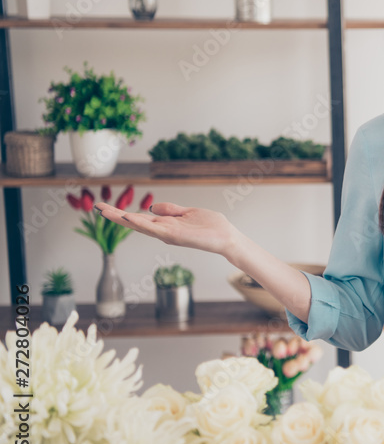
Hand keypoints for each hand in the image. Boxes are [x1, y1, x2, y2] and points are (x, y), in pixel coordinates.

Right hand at [95, 201, 242, 257]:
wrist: (227, 237)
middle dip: (115, 216)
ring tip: (105, 211)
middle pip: (134, 223)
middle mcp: (163, 231)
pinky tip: (129, 217)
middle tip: (96, 207)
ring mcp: (167, 234)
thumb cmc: (211, 226)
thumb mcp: (187, 212)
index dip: (121, 213)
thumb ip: (170, 210)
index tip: (103, 206)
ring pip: (141, 226)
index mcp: (165, 224)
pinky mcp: (175, 236)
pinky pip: (156, 229)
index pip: (138, 218)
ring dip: (123, 218)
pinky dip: (142, 223)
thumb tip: (151, 207)